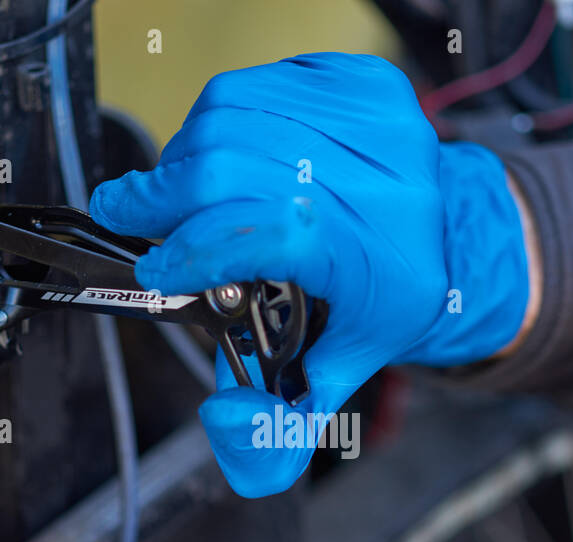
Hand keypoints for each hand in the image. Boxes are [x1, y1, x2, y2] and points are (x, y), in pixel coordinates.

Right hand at [90, 52, 528, 497]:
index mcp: (377, 255)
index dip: (195, 250)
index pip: (270, 232)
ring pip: (235, 114)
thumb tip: (225, 418)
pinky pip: (257, 85)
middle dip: (164, 194)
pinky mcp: (361, 82)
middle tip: (127, 213)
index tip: (156, 270)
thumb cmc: (386, 300)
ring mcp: (373, 119)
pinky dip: (217, 117)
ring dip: (184, 155)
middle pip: (236, 165)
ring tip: (175, 192)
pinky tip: (217, 152)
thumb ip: (281, 427)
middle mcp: (381, 178)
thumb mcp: (344, 374)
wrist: (445, 233)